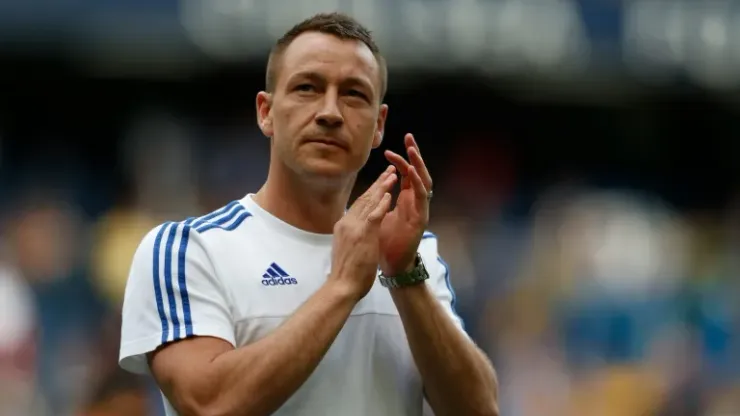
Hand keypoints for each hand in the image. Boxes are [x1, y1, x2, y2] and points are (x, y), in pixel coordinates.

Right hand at [327, 166, 396, 300]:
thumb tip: (356, 230)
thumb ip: (351, 235)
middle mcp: (347, 222)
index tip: (380, 183)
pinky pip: (374, 215)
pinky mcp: (363, 234)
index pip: (358, 204)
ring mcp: (354, 227)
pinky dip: (382, 204)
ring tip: (392, 175)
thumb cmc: (345, 273)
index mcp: (343, 226)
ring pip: (369, 202)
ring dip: (382, 188)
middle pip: (364, 198)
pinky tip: (389, 194)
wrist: (341, 286)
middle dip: (378, 184)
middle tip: (389, 171)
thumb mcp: (346, 248)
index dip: (370, 192)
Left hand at [379, 134, 432, 275]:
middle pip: (416, 172)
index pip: (404, 175)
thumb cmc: (384, 244)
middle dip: (413, 155)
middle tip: (409, 137)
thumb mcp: (377, 217)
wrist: (391, 266)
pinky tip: (412, 171)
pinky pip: (422, 197)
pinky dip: (417, 183)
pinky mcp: (421, 218)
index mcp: (404, 200)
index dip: (398, 161)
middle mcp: (414, 202)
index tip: (388, 149)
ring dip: (418, 164)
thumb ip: (377, 202)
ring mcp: (419, 209)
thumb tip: (369, 190)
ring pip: (423, 181)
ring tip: (412, 149)